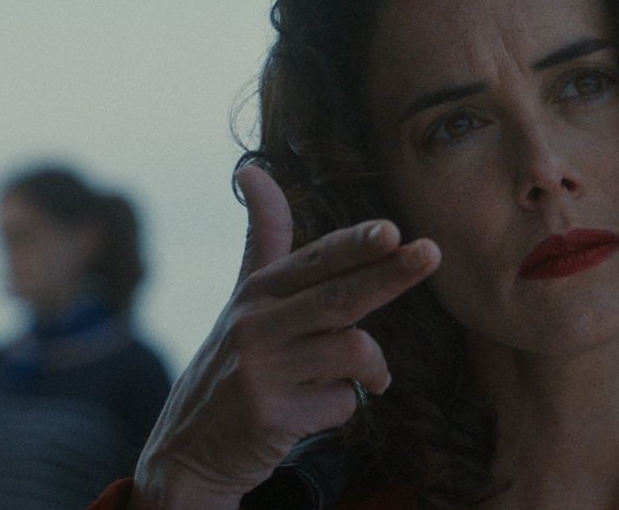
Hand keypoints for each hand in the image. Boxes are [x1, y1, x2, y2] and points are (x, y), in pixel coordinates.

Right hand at [130, 167, 439, 509]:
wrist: (188, 450)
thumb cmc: (235, 364)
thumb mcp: (245, 298)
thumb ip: (264, 237)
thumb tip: (250, 168)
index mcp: (258, 291)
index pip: (316, 260)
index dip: (355, 244)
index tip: (392, 231)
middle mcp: (256, 324)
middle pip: (339, 296)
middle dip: (390, 274)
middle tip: (430, 254)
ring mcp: (261, 370)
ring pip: (351, 350)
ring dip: (374, 368)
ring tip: (372, 378)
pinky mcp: (270, 415)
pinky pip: (342, 403)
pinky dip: (346, 407)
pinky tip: (319, 410)